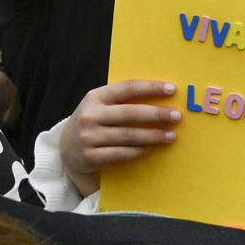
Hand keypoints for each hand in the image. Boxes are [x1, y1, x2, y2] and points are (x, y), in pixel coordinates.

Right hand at [60, 80, 180, 197]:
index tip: (172, 89)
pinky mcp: (90, 156)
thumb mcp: (101, 105)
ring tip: (171, 135)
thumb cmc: (94, 121)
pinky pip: (122, 153)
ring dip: (153, 136)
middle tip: (177, 116)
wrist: (66, 148)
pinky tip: (152, 148)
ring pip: (128, 136)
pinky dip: (140, 150)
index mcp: (95, 97)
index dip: (150, 87)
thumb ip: (123, 99)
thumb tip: (162, 95)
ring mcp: (88, 137)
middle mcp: (90, 115)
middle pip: (130, 113)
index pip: (127, 88)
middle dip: (157, 114)